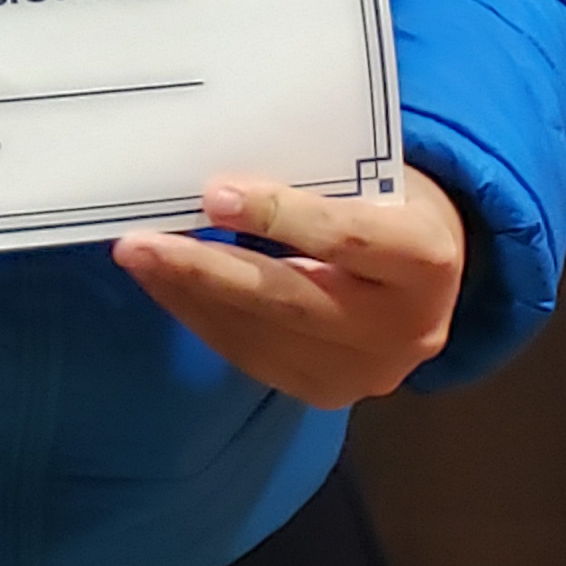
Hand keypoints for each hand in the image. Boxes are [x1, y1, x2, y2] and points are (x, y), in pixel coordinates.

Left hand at [113, 166, 464, 407]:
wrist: (426, 277)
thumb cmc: (386, 204)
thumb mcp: (371, 178)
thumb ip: (312, 181)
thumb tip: (216, 173)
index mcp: (425, 259)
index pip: (345, 237)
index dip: (279, 216)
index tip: (213, 195)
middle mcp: (406, 328)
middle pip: (293, 300)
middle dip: (207, 271)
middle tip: (139, 245)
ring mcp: (366, 371)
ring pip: (263, 336)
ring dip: (190, 295)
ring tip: (138, 259)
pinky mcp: (326, 392)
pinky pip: (251, 355)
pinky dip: (202, 317)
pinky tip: (166, 285)